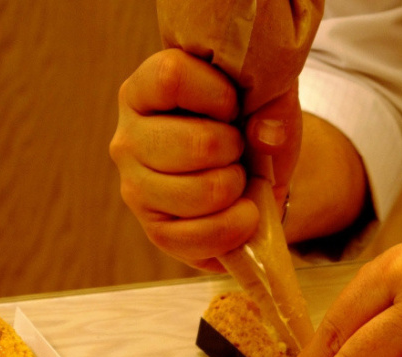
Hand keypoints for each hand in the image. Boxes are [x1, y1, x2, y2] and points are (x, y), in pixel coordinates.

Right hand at [109, 50, 246, 270]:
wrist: (252, 176)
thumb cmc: (249, 125)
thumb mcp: (268, 97)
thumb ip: (273, 101)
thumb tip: (267, 136)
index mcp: (144, 89)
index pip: (171, 77)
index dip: (218, 94)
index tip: (234, 106)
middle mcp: (127, 138)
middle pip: (196, 144)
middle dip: (234, 148)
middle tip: (237, 148)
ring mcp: (136, 188)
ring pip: (202, 193)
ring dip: (236, 187)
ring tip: (237, 178)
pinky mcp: (156, 231)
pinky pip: (202, 235)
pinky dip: (236, 226)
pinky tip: (243, 212)